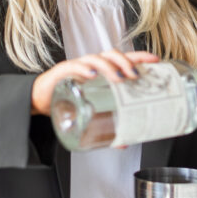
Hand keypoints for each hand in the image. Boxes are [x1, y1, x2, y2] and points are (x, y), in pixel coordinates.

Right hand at [31, 50, 159, 116]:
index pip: (123, 59)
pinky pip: (73, 66)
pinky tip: (91, 75)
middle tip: (134, 76)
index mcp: (101, 72)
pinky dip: (83, 69)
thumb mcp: (90, 113)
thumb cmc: (68, 99)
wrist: (40, 99)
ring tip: (118, 78)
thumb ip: (107, 126)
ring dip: (108, 66)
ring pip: (95, 58)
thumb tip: (124, 142)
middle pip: (111, 55)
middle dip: (125, 62)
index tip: (155, 60)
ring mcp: (77, 67)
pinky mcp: (62, 72)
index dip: (139, 57)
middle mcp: (91, 66)